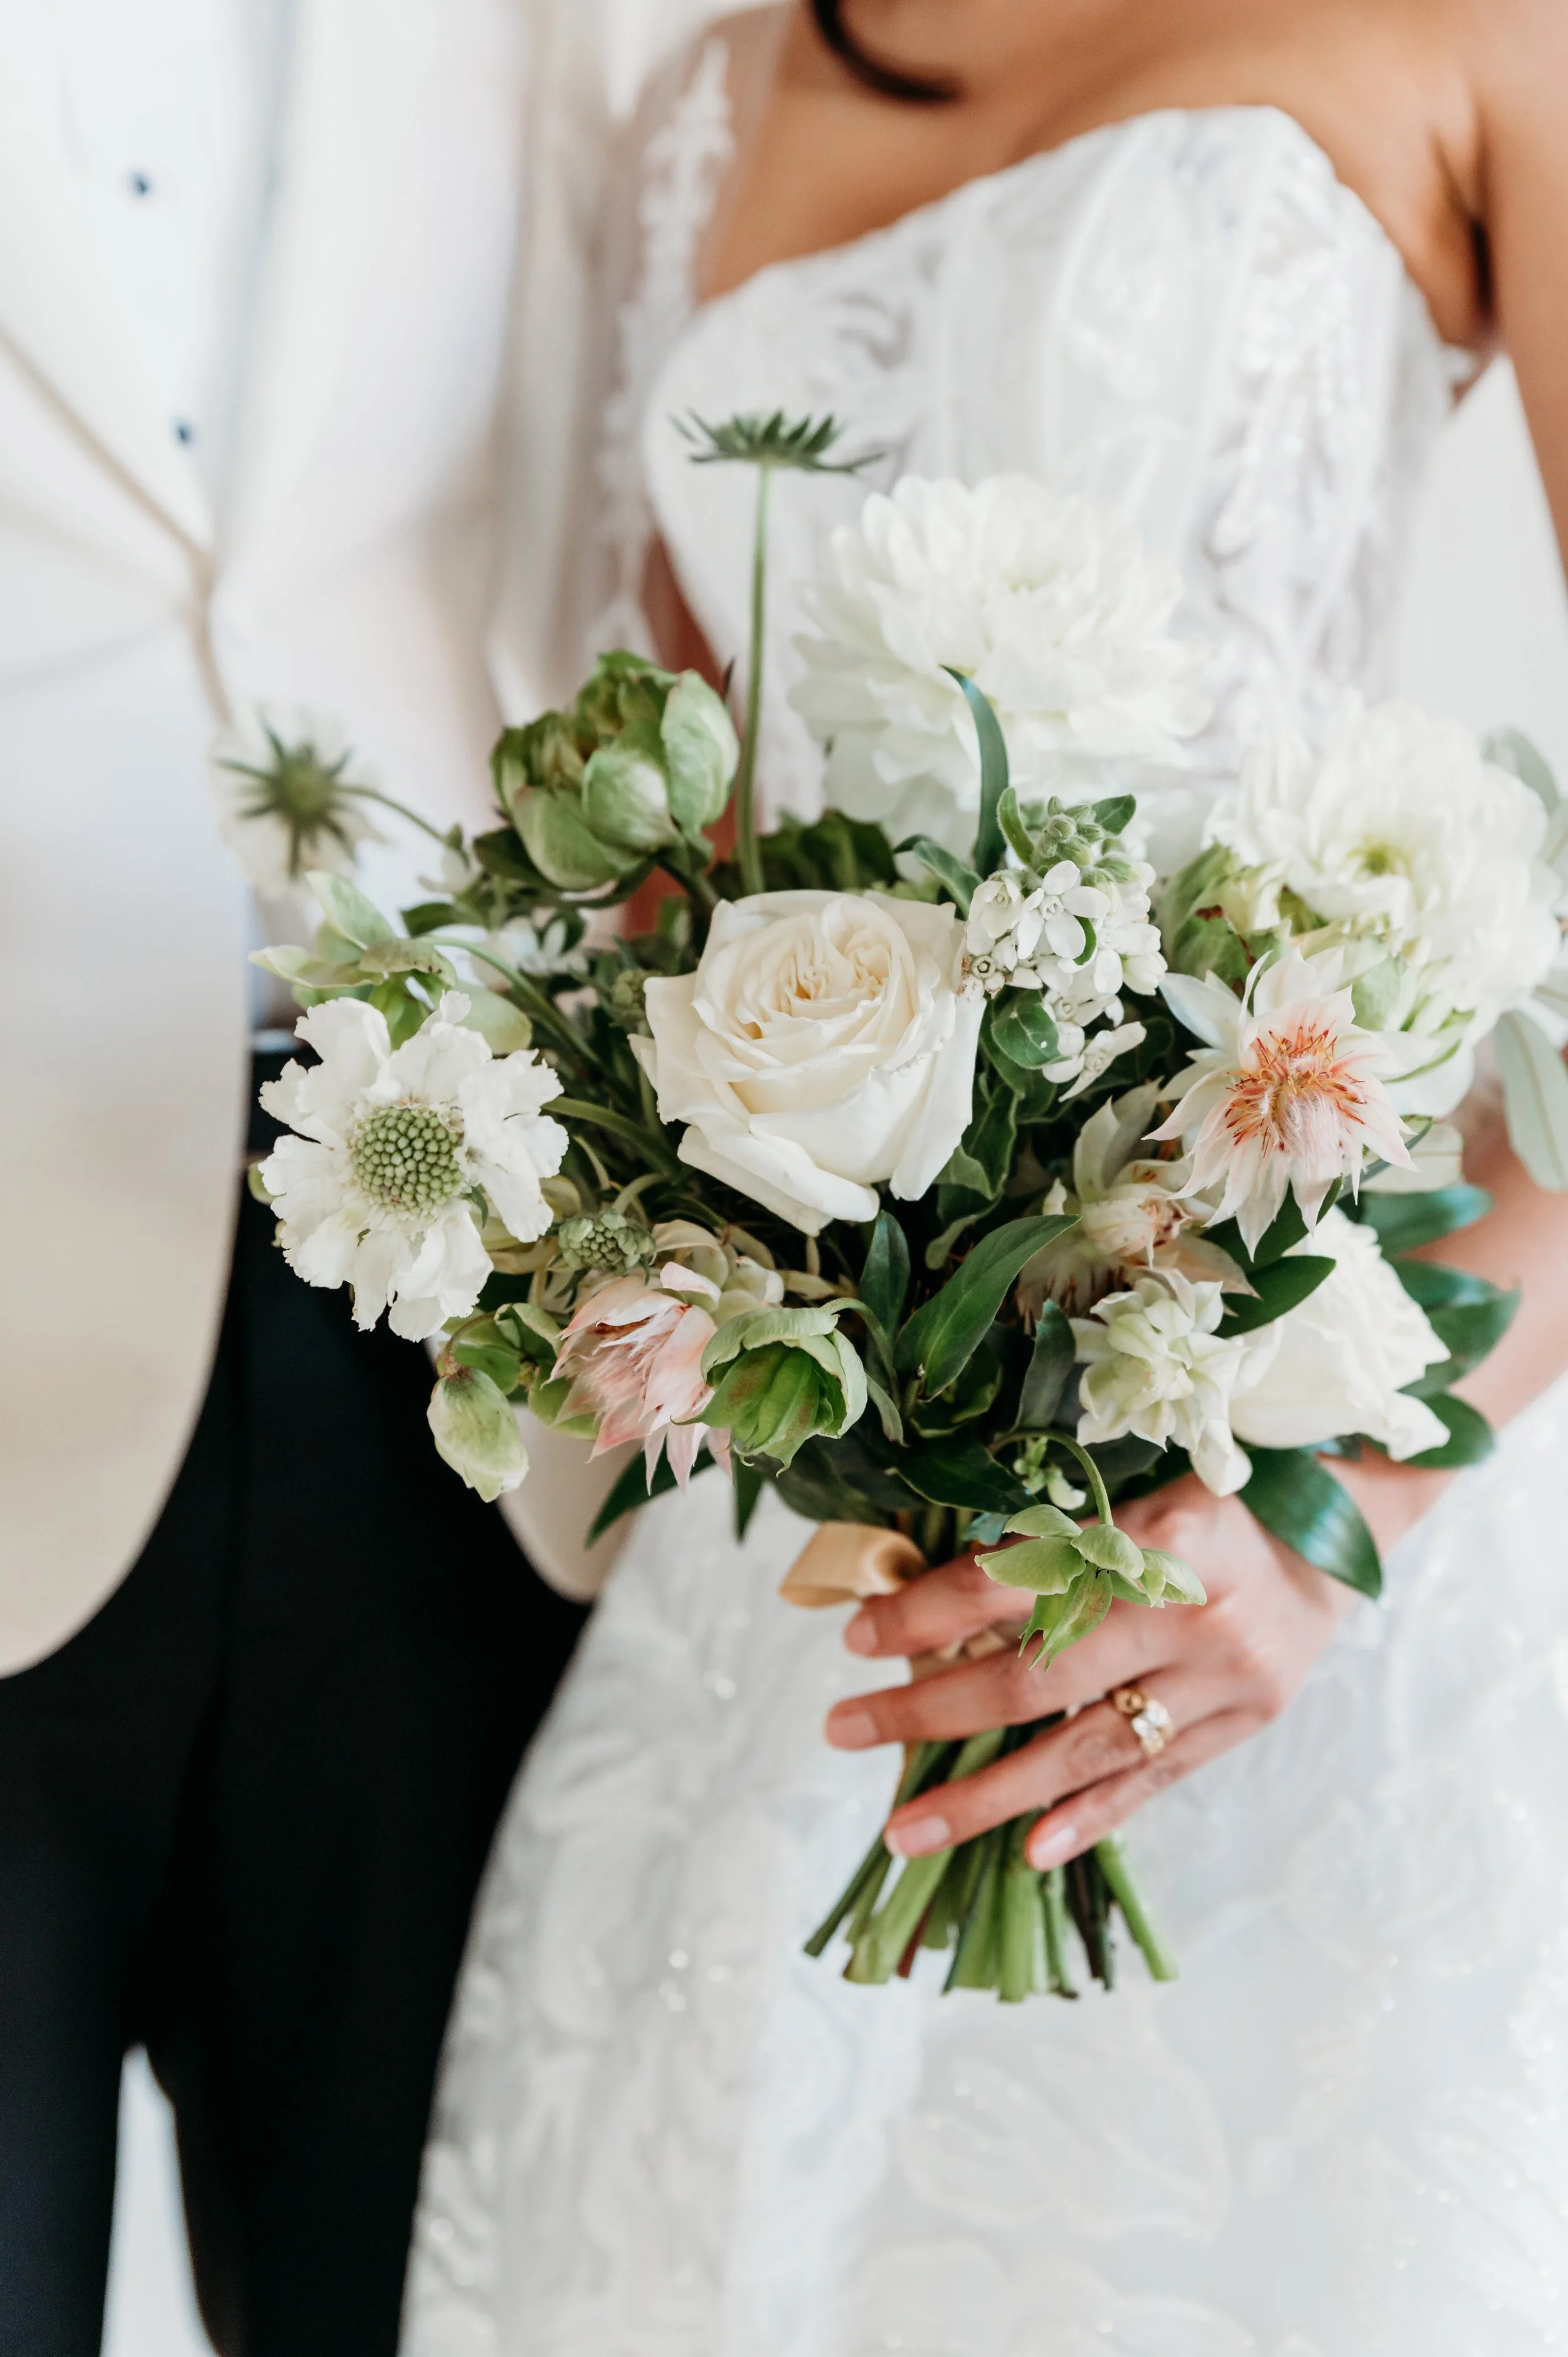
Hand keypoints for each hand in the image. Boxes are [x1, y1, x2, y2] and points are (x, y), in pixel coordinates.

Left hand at [823, 1475, 1360, 1871]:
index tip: (859, 1637)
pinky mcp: (1244, 1722)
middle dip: (929, 1708)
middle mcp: (1189, 1608)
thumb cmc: (1206, 1502)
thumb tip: (920, 1593)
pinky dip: (1089, 1818)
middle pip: (1037, 1674)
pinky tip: (1028, 1854)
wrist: (1331, 1532)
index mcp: (1154, 1529)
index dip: (930, 1612)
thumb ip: (1046, 1540)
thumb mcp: (1131, 1491)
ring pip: (1083, 1747)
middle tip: (843, 1727)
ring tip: (906, 1830)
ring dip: (986, 1794)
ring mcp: (1223, 1675)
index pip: (1018, 1581)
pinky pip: (1152, 1781)